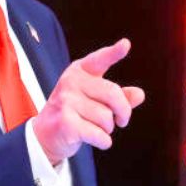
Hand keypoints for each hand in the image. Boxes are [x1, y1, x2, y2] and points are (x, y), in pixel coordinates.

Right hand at [32, 38, 145, 164]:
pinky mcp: (65, 122)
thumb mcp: (96, 100)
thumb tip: (139, 94)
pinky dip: (104, 141)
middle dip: (124, 112)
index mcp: (80, 71)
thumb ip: (119, 97)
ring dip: (108, 129)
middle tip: (122, 121)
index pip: (100, 60)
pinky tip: (98, 140)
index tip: (126, 44)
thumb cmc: (76, 113)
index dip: (114, 52)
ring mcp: (66, 101)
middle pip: (114, 94)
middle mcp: (71, 82)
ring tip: (97, 128)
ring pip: (106, 117)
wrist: (46, 134)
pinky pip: (99, 134)